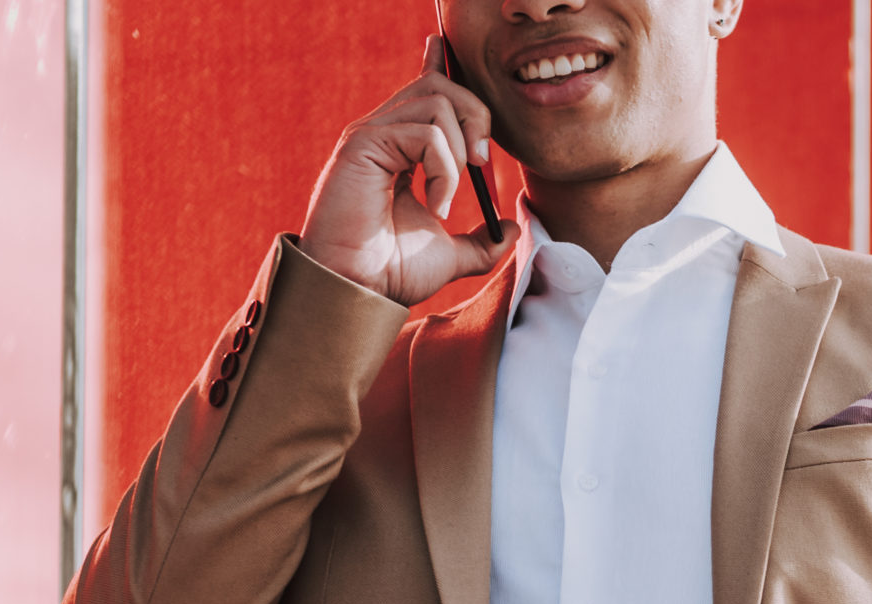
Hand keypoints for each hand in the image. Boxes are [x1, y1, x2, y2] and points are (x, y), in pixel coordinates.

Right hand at [300, 37, 518, 304]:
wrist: (360, 290)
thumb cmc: (392, 273)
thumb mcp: (451, 256)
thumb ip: (481, 242)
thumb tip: (510, 232)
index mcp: (398, 149)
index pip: (421, 91)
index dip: (437, 65)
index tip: (442, 46)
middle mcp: (382, 133)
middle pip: (440, 85)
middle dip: (476, 115)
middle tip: (482, 163)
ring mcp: (371, 135)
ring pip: (437, 101)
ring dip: (459, 153)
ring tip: (447, 199)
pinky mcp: (365, 144)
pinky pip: (427, 133)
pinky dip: (444, 171)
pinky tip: (434, 206)